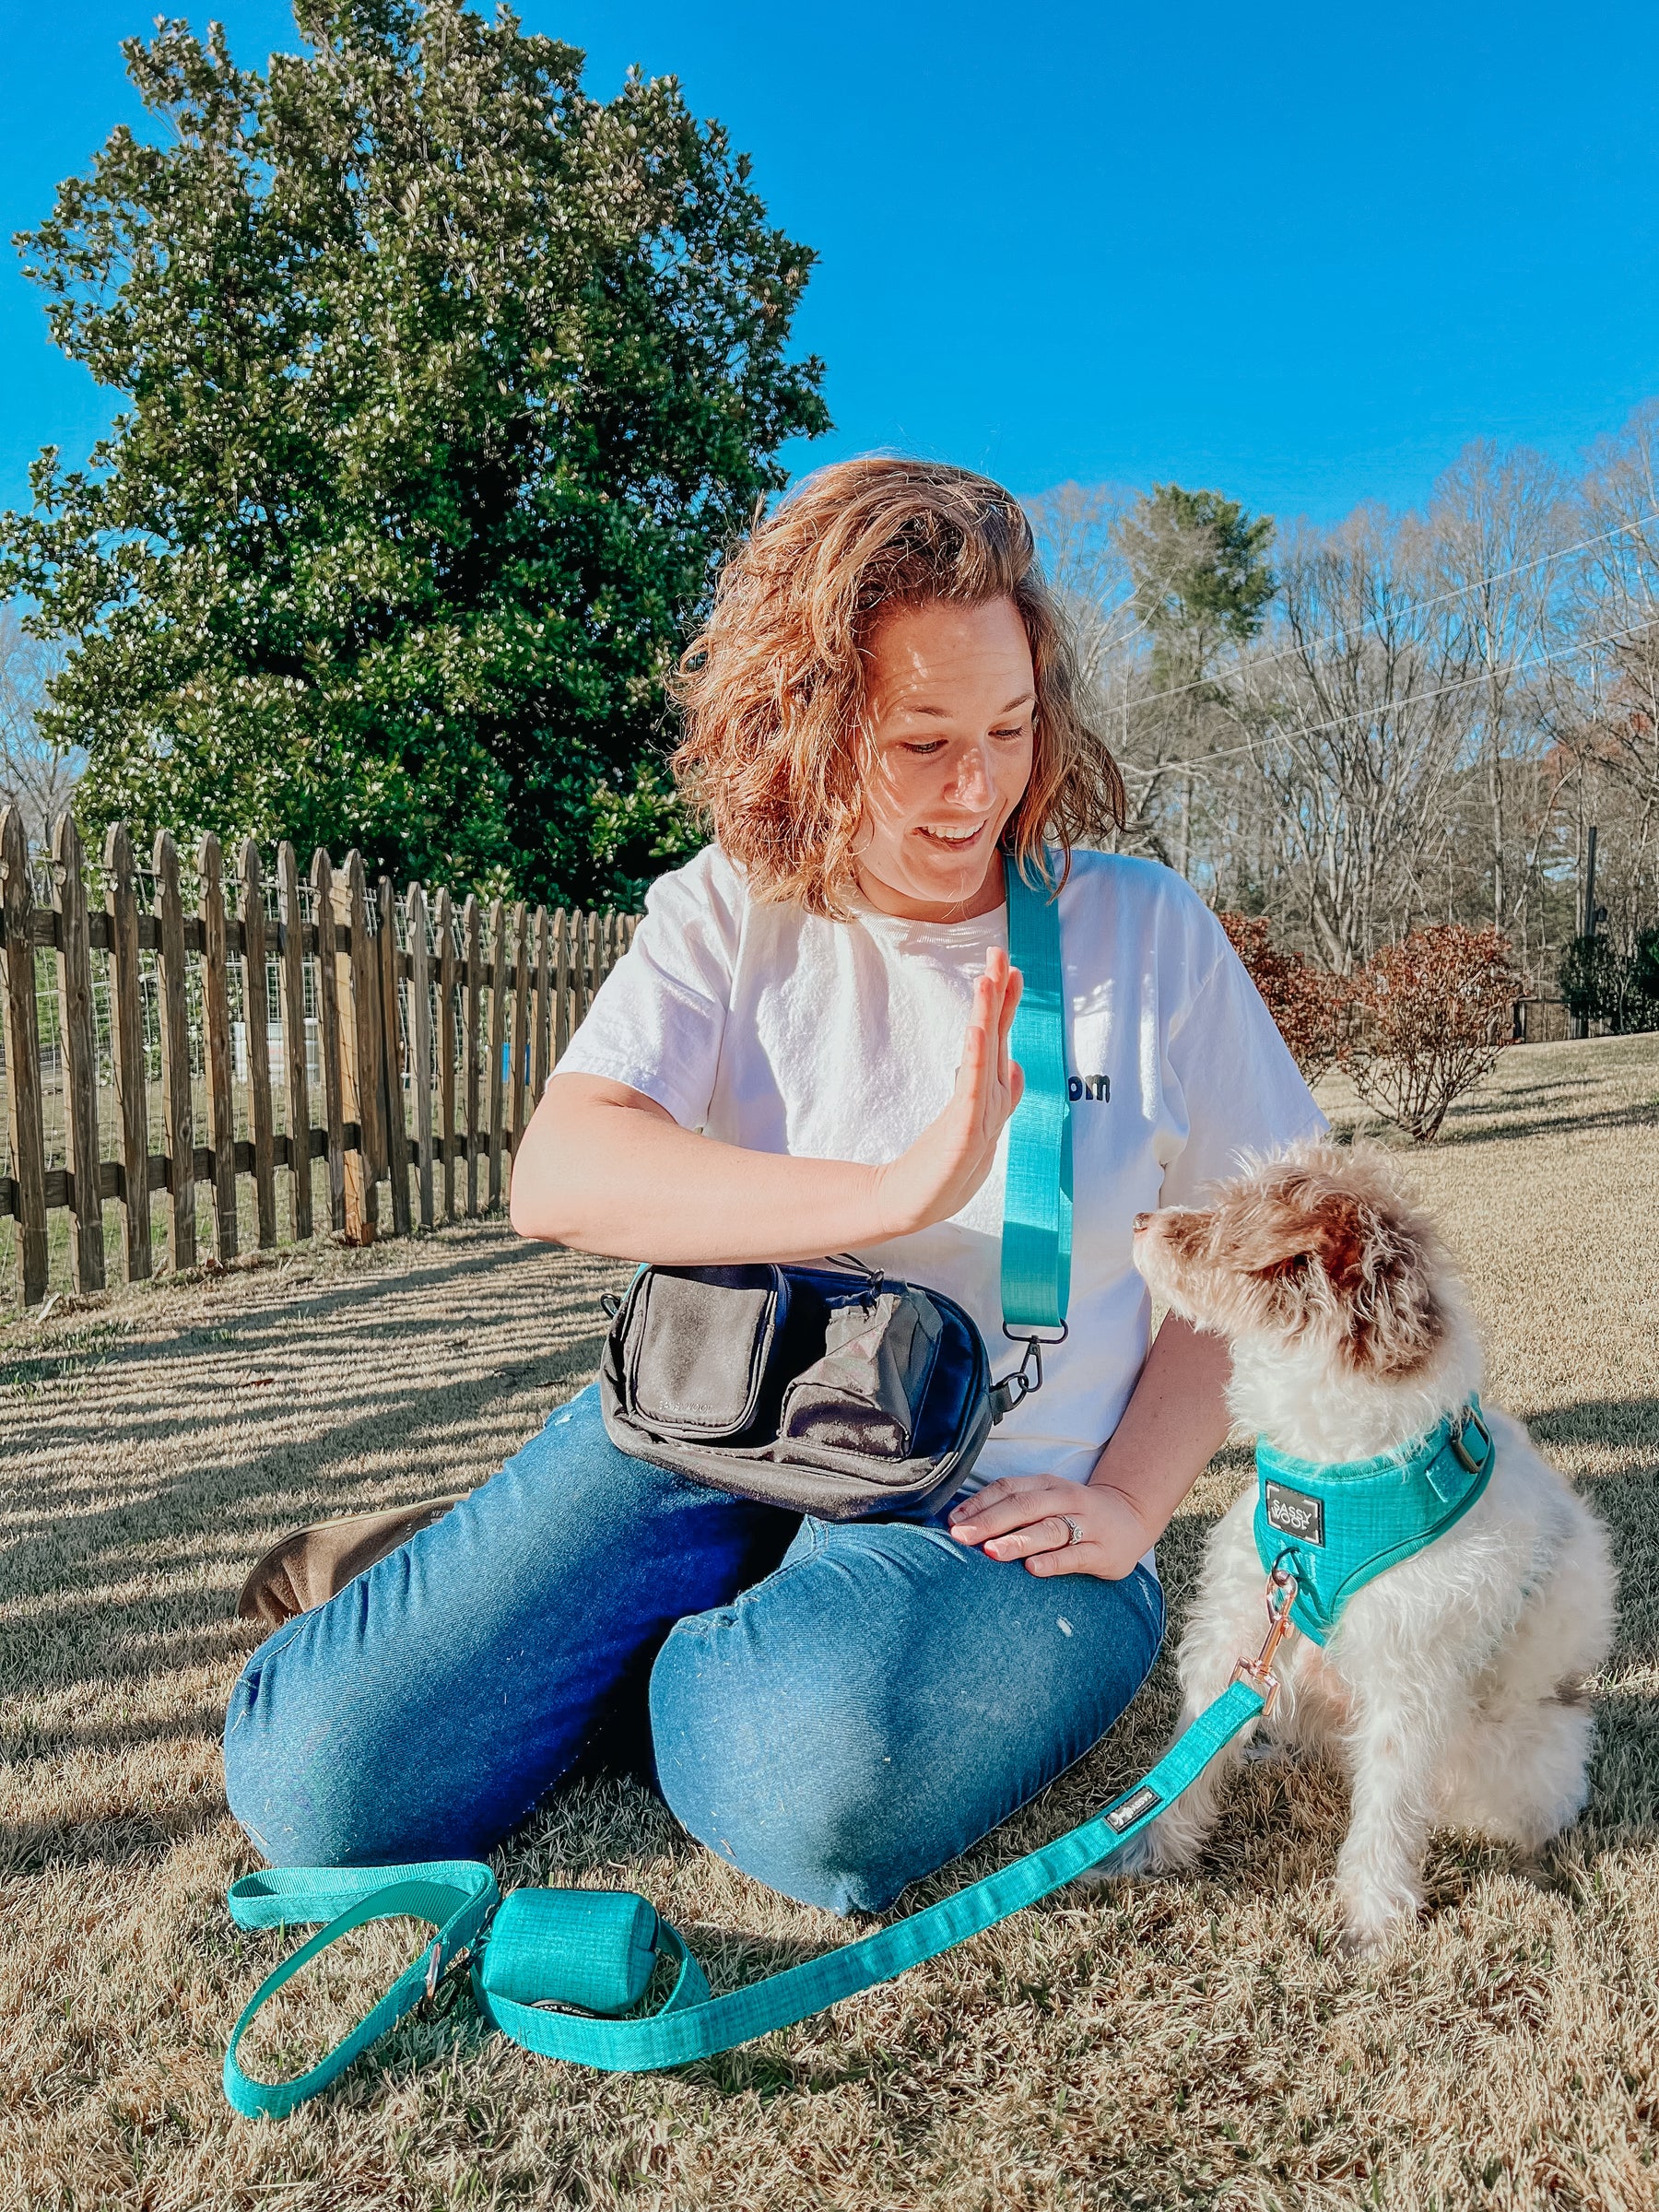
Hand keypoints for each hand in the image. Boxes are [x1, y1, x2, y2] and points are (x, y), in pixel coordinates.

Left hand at [872, 949, 1023, 1237]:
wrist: (913, 1202)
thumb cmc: (943, 1166)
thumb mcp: (972, 1122)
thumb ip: (995, 1092)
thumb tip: (1015, 1062)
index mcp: (989, 1094)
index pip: (999, 1040)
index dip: (1005, 1005)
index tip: (1009, 968)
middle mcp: (990, 1099)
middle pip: (998, 1038)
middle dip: (1002, 996)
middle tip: (1003, 955)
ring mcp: (980, 1115)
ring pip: (988, 1057)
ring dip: (991, 1016)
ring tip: (991, 980)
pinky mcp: (963, 1132)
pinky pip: (971, 1089)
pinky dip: (977, 1059)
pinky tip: (978, 1032)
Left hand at [947, 1474, 1151, 1579]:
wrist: (1131, 1517)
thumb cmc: (1075, 1512)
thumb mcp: (1047, 1501)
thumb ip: (1013, 1508)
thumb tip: (963, 1523)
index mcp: (1047, 1485)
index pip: (1008, 1489)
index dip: (979, 1503)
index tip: (952, 1522)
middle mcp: (1066, 1500)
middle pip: (1024, 1507)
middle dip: (990, 1523)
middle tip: (962, 1538)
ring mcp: (1086, 1525)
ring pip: (1049, 1529)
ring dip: (1019, 1540)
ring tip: (992, 1552)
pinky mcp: (1102, 1551)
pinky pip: (1075, 1556)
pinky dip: (1053, 1562)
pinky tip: (1033, 1569)